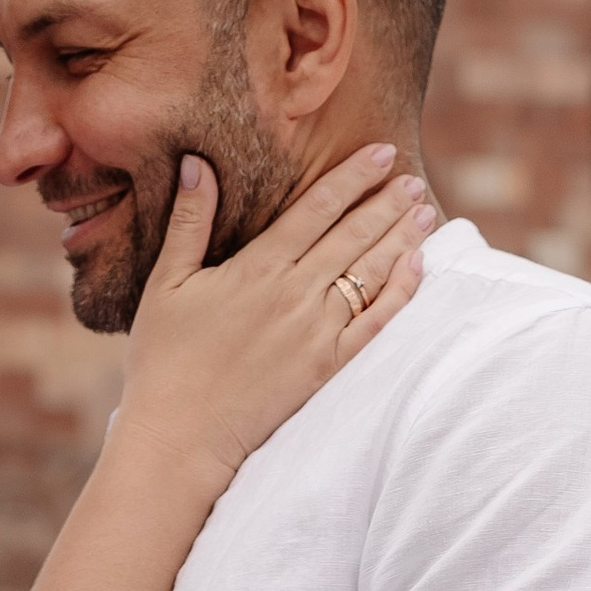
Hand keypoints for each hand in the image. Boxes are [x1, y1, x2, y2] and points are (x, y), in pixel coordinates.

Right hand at [115, 142, 432, 497]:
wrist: (181, 437)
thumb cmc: (164, 359)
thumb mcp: (166, 283)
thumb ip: (189, 221)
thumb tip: (198, 162)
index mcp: (256, 269)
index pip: (316, 209)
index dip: (352, 177)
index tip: (381, 153)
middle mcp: (294, 296)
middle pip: (352, 236)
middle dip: (387, 203)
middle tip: (415, 179)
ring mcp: (316, 334)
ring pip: (369, 274)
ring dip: (400, 240)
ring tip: (426, 213)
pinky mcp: (327, 369)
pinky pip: (375, 325)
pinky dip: (400, 294)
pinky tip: (417, 270)